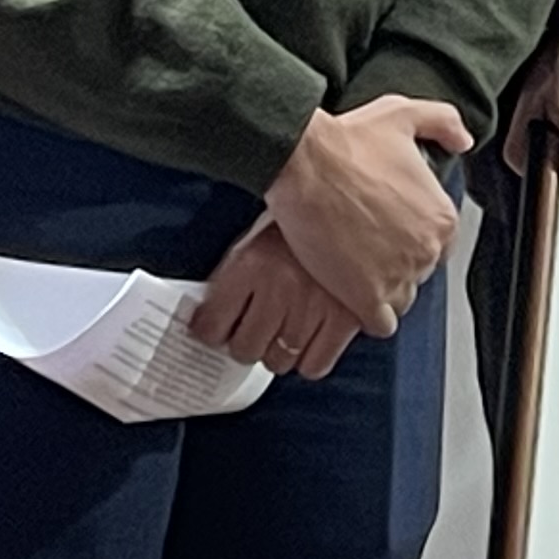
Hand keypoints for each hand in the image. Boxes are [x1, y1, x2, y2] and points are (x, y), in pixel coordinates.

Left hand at [190, 219, 361, 378]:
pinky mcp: (347, 317)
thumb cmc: (301, 219)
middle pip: (245, 348)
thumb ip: (232, 277)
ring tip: (285, 333)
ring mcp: (314, 305)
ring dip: (279, 351)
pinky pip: (316, 364)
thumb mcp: (256, 237)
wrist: (351, 194)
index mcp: (252, 263)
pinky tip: (311, 340)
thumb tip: (206, 316)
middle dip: (247, 342)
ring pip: (279, 360)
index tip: (216, 332)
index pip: (211, 326)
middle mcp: (280, 287)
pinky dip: (311, 360)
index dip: (211, 333)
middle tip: (254, 331)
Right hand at [262, 95, 469, 332]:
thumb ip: (445, 124)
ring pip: (401, 300)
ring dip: (381, 292)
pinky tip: (350, 298)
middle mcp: (428, 249)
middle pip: (419, 273)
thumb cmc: (348, 141)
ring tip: (355, 272)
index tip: (388, 234)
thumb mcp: (406, 116)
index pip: (439, 244)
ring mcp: (398, 276)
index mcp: (441, 216)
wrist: (304, 164)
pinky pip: (380, 324)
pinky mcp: (366, 298)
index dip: (411, 240)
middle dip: (395, 265)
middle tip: (365, 251)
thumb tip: (464, 141)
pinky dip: (367, 315)